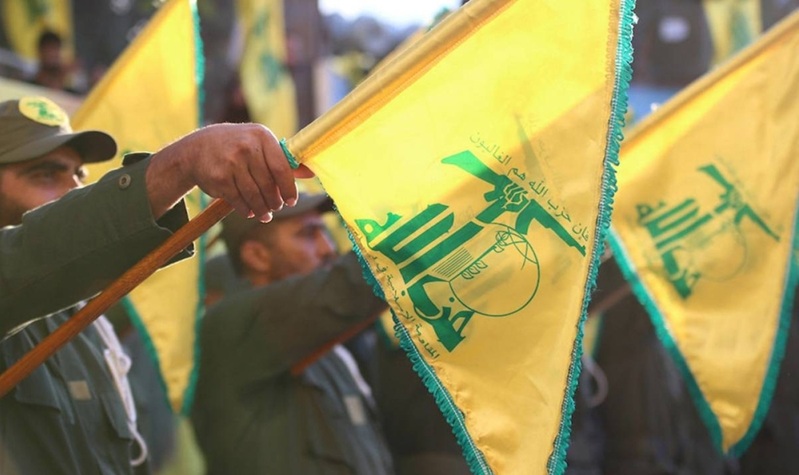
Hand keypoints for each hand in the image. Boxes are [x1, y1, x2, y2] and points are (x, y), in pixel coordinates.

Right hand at [147, 123, 313, 219]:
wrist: (197, 148)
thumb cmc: (236, 147)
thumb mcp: (259, 145)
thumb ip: (284, 160)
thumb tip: (311, 173)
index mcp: (261, 136)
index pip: (282, 168)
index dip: (289, 188)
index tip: (292, 201)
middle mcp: (246, 147)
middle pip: (268, 184)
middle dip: (275, 201)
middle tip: (277, 207)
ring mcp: (231, 162)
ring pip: (254, 195)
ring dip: (262, 209)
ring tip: (265, 214)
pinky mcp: (219, 178)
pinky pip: (238, 200)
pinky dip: (246, 209)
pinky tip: (250, 211)